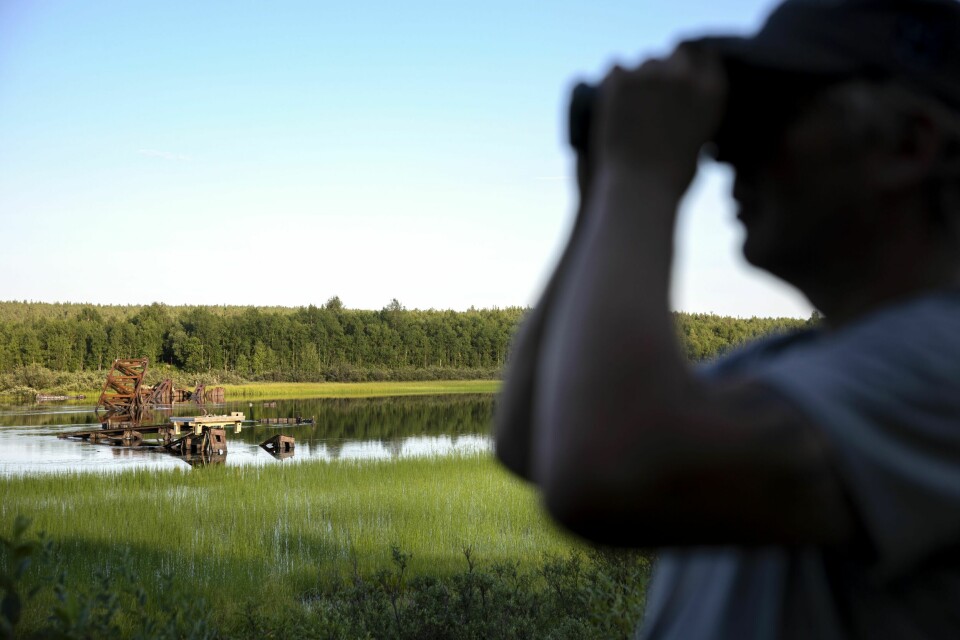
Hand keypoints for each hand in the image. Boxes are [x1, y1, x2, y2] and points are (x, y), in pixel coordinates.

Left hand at [593, 43, 726, 196]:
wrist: (638, 190)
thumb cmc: (671, 178)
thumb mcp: (700, 141)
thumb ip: (697, 111)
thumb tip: (685, 97)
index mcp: (711, 90)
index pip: (705, 57)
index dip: (692, 67)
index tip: (682, 78)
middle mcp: (685, 76)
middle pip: (676, 55)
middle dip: (667, 69)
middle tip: (653, 93)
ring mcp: (651, 74)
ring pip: (645, 63)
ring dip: (640, 78)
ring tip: (631, 109)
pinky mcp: (620, 80)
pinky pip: (616, 68)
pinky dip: (614, 83)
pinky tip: (612, 104)